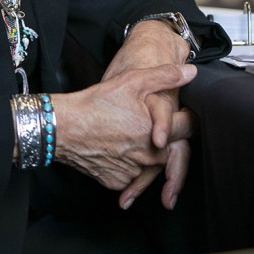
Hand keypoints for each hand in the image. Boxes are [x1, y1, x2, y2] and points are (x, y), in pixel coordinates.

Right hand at [103, 18, 197, 209]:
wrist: (63, 127)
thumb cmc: (97, 103)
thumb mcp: (133, 81)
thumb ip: (165, 76)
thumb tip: (190, 72)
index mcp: (158, 136)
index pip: (188, 129)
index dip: (188, 118)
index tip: (184, 114)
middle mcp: (148, 159)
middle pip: (169, 149)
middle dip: (164, 137)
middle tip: (148, 122)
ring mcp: (132, 173)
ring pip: (149, 163)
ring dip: (146, 151)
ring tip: (128, 132)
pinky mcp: (116, 182)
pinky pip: (131, 174)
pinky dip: (128, 163)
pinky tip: (117, 147)